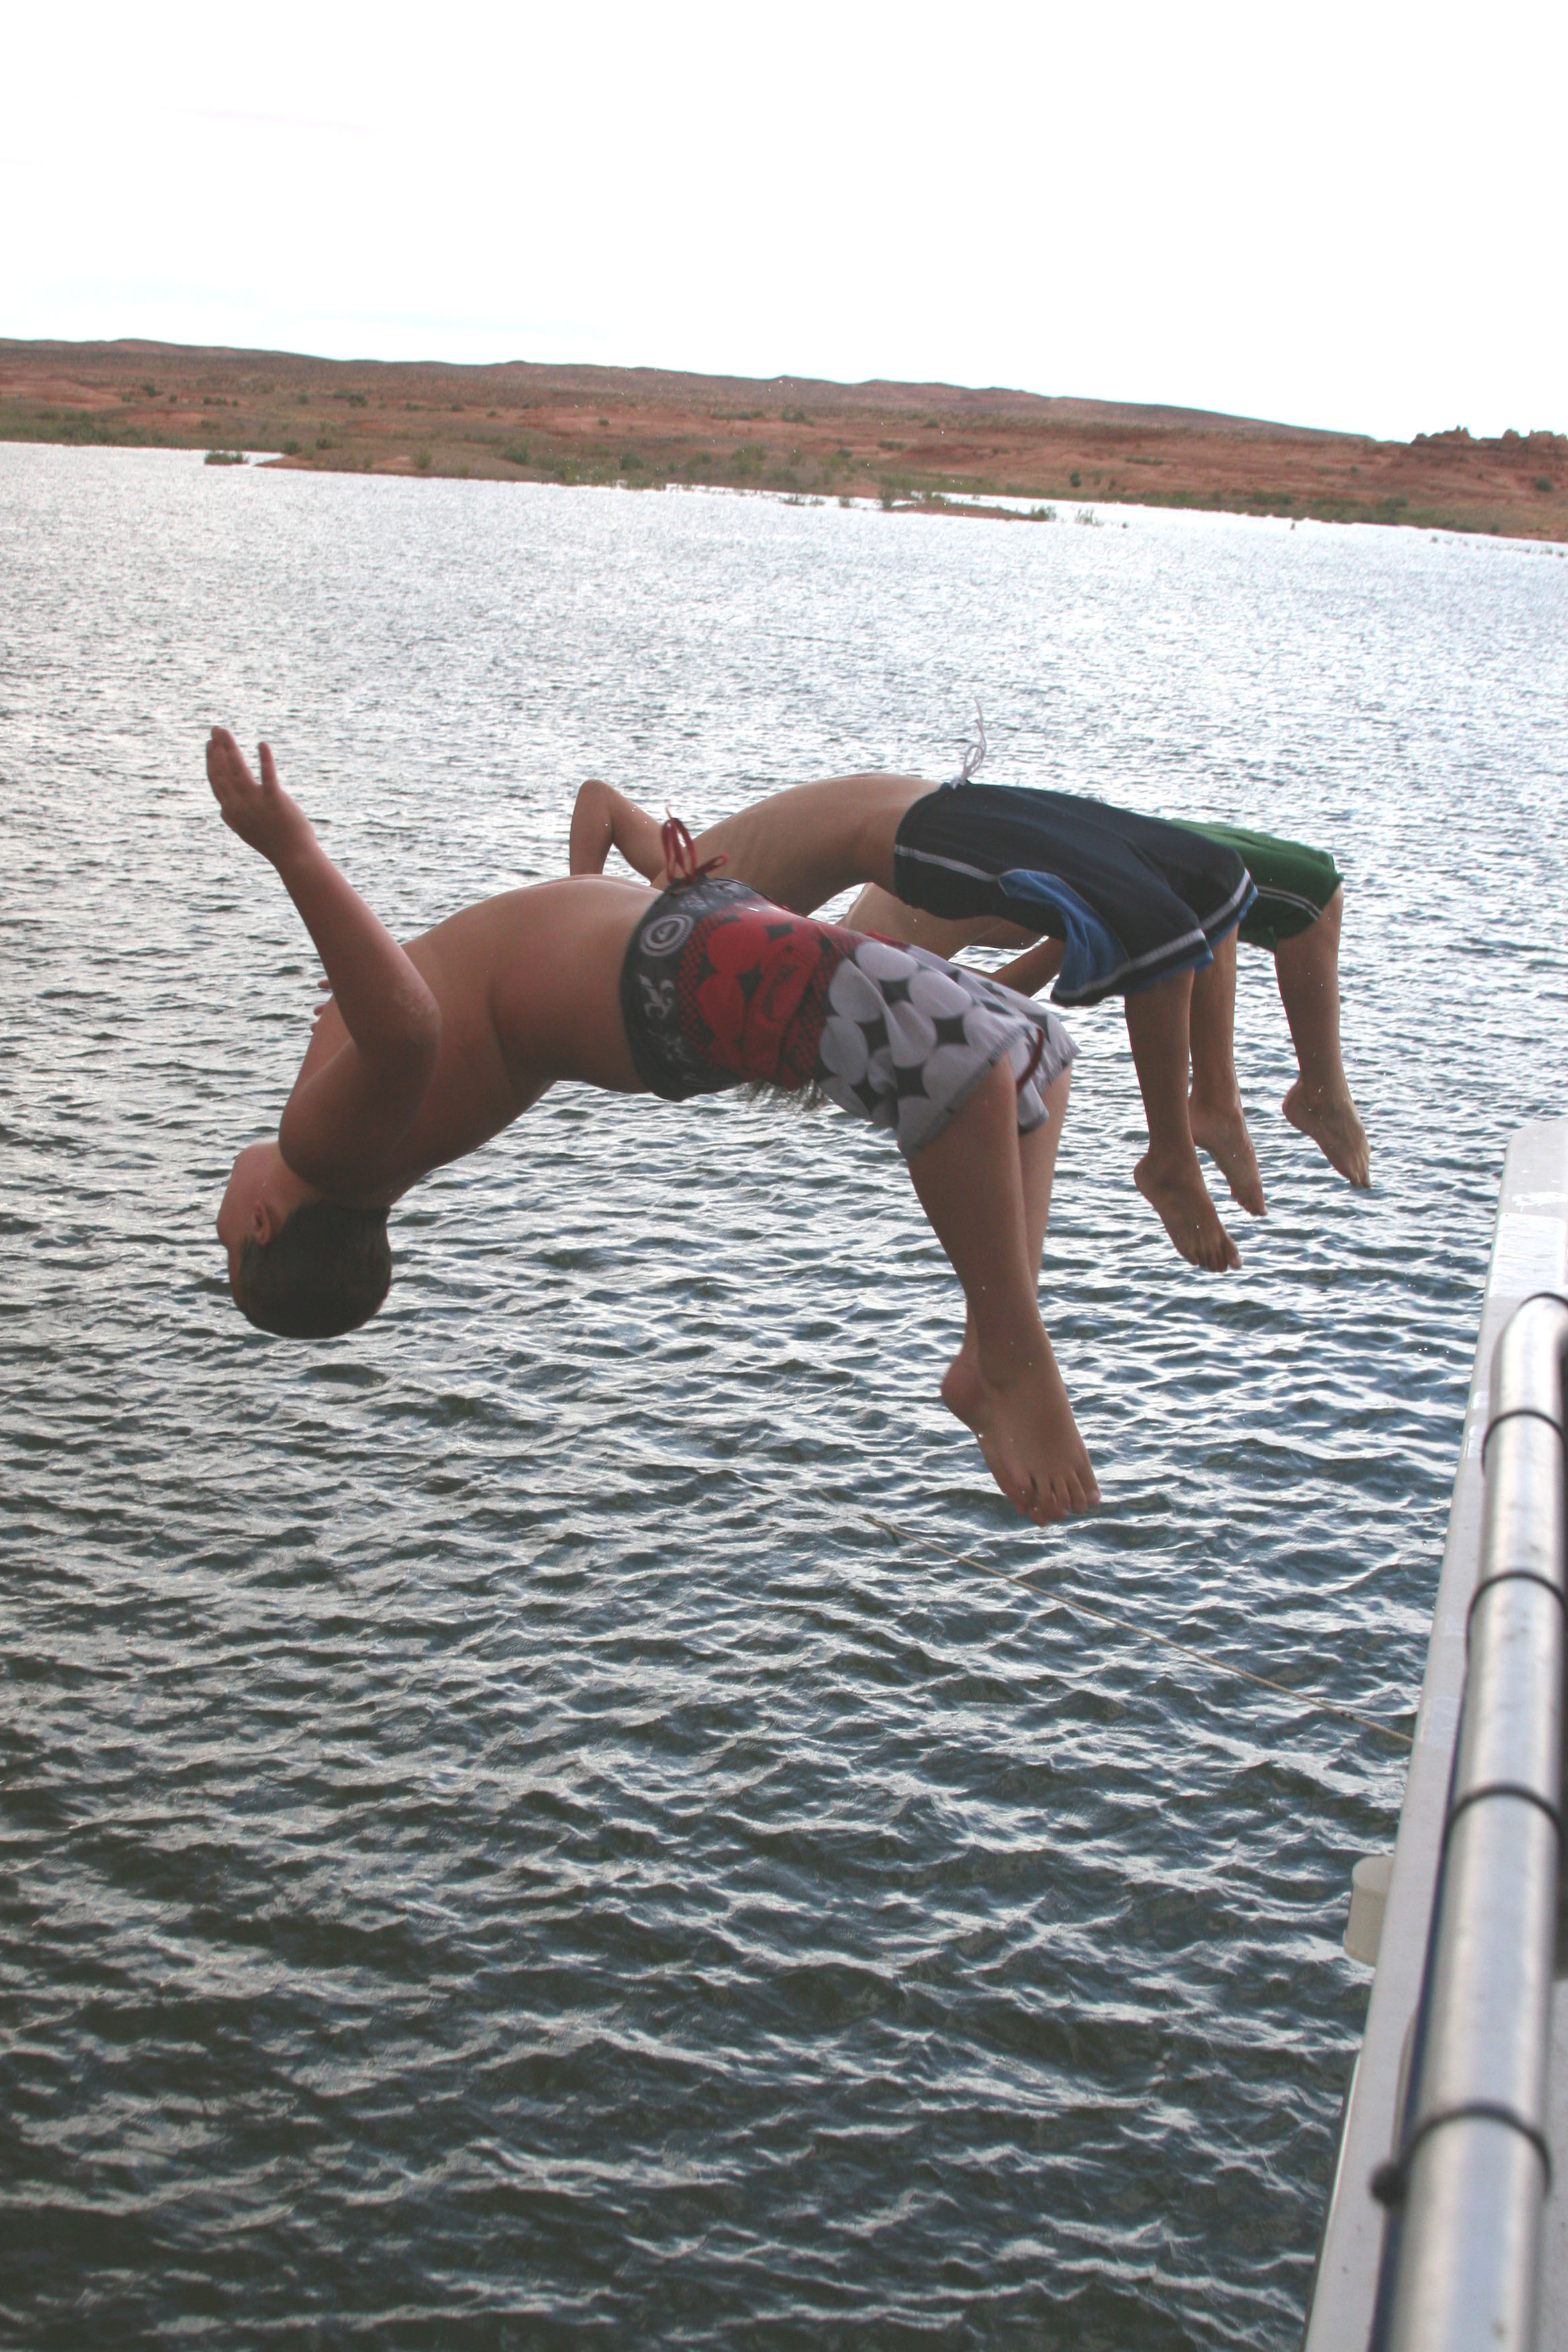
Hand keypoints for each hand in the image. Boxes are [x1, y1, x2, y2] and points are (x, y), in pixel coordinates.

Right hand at [206, 727, 315, 865]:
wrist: (294, 857)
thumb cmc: (272, 843)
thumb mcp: (246, 833)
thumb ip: (232, 819)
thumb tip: (222, 809)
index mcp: (232, 811)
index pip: (216, 782)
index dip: (211, 762)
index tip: (210, 745)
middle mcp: (240, 805)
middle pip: (223, 772)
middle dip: (217, 749)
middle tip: (215, 729)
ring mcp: (256, 803)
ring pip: (239, 771)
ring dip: (231, 748)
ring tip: (226, 732)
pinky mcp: (275, 800)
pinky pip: (268, 776)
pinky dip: (265, 759)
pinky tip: (261, 744)